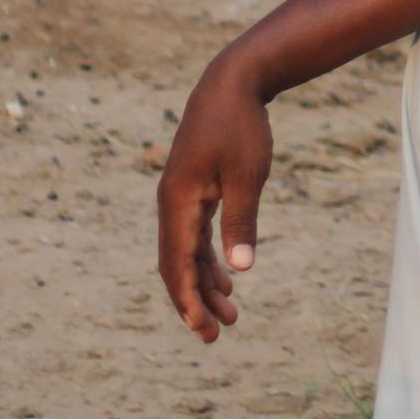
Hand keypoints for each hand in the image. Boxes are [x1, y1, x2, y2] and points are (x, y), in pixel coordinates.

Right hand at [156, 56, 274, 342]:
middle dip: (195, 301)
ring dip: (204, 282)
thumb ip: (242, 221)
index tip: (202, 328)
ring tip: (230, 313)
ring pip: (186, 252)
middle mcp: (171, 203)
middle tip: (217, 335)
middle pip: (177, 264)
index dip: (187, 299)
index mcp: (178, 202)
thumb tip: (242, 269)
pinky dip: (207, 258)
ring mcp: (180, 197)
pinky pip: (194, 235)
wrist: (232, 83)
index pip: (177, 263)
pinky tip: (227, 276)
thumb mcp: (248, 174)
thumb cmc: (242, 126)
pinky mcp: (193, 190)